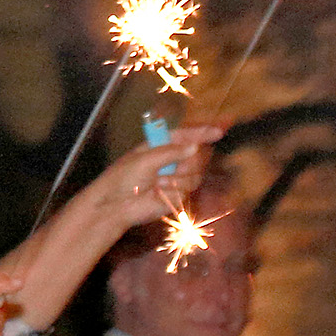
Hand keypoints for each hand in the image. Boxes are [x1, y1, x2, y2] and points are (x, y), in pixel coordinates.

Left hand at [75, 125, 221, 242]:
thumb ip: (171, 152)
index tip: (218, 132)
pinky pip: (187, 192)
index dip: (202, 133)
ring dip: (177, 180)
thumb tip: (196, 147)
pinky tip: (158, 194)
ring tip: (157, 184)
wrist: (117, 204)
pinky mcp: (178, 197)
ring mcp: (176, 179)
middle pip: (196, 157)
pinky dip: (173, 192)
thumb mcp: (146, 159)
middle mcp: (172, 161)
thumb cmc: (124, 177)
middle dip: (188, 163)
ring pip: (195, 176)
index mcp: (161, 146)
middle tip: (172, 169)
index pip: (186, 137)